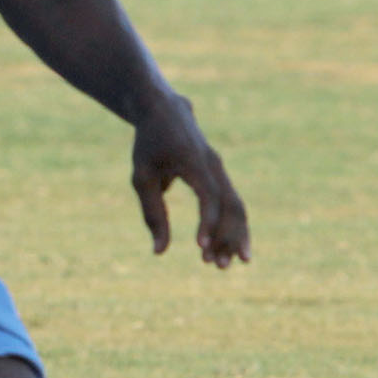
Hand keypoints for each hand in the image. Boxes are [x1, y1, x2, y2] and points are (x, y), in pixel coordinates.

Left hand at [131, 94, 249, 268]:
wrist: (165, 111)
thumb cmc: (149, 144)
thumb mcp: (142, 177)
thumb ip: (152, 213)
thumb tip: (159, 251)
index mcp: (194, 162)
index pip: (209, 196)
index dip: (207, 223)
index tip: (201, 247)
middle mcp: (214, 165)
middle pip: (231, 205)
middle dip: (227, 238)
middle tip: (219, 267)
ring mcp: (220, 169)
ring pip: (235, 206)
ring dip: (233, 236)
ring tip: (223, 265)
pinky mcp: (220, 176)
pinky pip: (231, 203)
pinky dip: (230, 226)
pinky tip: (226, 249)